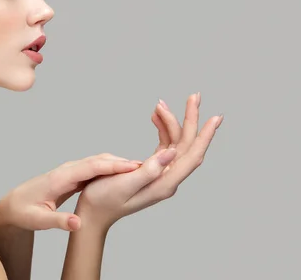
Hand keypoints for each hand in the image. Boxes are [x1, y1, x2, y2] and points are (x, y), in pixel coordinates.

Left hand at [0, 153, 143, 231]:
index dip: (112, 166)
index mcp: (60, 178)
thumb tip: (78, 225)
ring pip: (99, 163)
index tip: (133, 167)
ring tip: (144, 169)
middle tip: (148, 165)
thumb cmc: (24, 212)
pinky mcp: (74, 176)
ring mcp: (71, 171)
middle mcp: (67, 170)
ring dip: (120, 164)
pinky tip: (126, 174)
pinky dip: (112, 169)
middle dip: (122, 162)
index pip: (90, 168)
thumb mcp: (39, 220)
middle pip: (98, 161)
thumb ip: (58, 221)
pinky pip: (96, 169)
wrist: (14, 204)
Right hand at [77, 92, 222, 225]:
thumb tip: (172, 152)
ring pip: (174, 142)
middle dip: (191, 119)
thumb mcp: (124, 185)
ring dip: (171, 121)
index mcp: (164, 183)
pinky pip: (163, 145)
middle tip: (194, 96)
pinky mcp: (151, 170)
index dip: (204, 136)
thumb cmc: (103, 200)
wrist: (92, 213)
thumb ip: (149, 170)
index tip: (215, 117)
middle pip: (186, 145)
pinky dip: (161, 129)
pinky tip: (154, 116)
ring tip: (160, 103)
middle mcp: (166, 178)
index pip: (192, 155)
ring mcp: (160, 174)